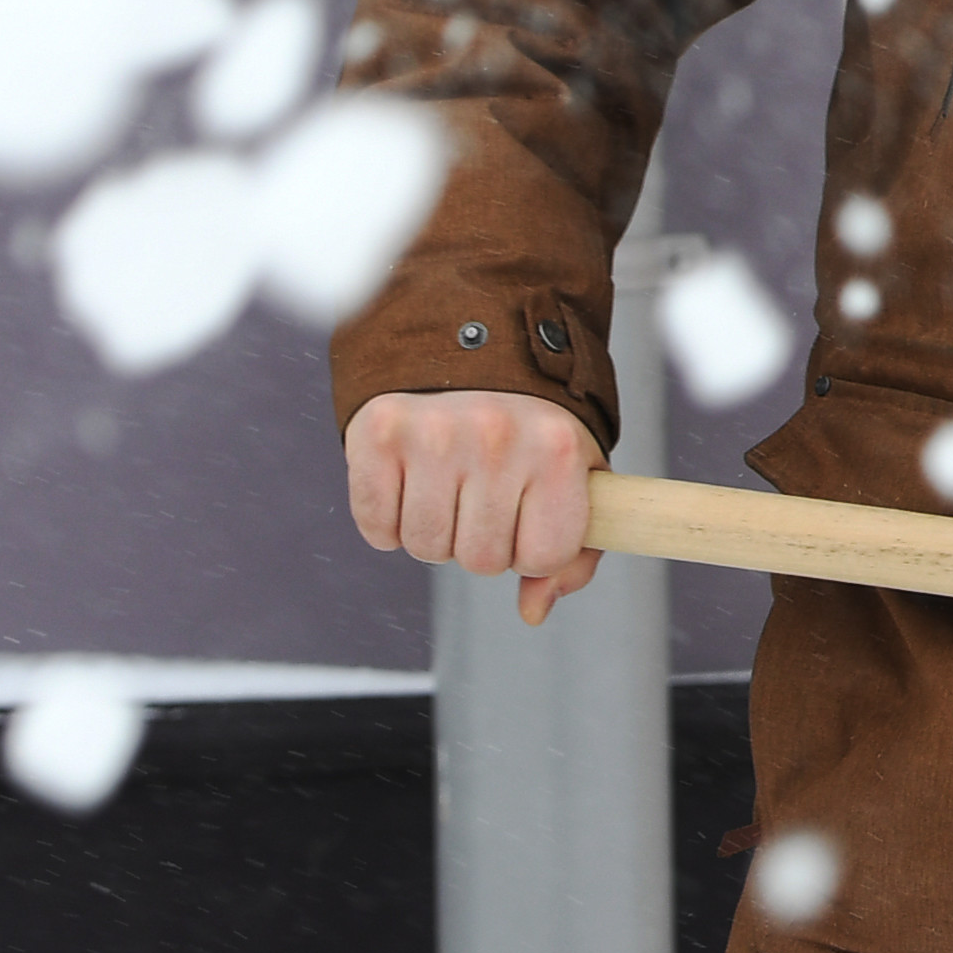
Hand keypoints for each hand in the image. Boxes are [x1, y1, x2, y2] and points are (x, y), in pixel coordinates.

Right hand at [345, 390, 605, 625]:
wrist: (470, 341)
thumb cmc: (532, 423)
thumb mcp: (576, 473)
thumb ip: (573, 552)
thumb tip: (534, 611)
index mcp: (557, 447)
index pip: (542, 557)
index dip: (532, 549)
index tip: (528, 515)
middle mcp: (497, 437)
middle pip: (481, 561)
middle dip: (482, 541)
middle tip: (484, 494)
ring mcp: (434, 433)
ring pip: (427, 549)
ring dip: (436, 532)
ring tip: (449, 482)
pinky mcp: (378, 432)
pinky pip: (377, 529)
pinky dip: (388, 520)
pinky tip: (410, 480)